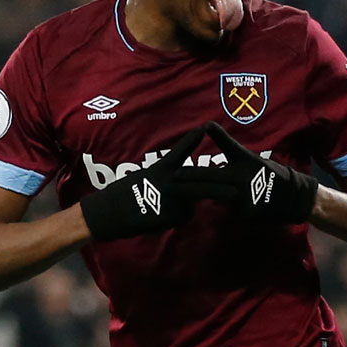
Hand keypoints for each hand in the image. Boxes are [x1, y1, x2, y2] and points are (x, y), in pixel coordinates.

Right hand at [80, 126, 235, 239]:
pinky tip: (158, 216)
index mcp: (162, 168)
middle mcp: (170, 182)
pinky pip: (182, 216)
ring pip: (191, 203)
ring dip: (187, 205)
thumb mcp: (147, 178)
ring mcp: (172, 200)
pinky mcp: (171, 216)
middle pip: (199, 184)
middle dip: (219, 189)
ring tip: (166, 206)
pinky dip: (175, 216)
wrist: (110, 212)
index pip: (180, 152)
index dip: (192, 140)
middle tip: (236, 192)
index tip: (203, 129)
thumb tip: (182, 186)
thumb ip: (168, 178)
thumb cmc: (125, 193)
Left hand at [177, 121, 318, 223]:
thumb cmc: (272, 176)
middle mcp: (243, 177)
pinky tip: (244, 206)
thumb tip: (218, 165)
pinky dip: (232, 208)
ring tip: (199, 195)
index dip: (218, 135)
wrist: (293, 197)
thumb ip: (233, 161)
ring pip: (219, 196)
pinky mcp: (246, 211)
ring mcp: (244, 195)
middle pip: (212, 176)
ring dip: (210, 195)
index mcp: (246, 162)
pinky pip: (231, 209)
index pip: (229, 145)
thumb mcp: (254, 162)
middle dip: (192, 176)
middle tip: (175, 176)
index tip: (205, 126)